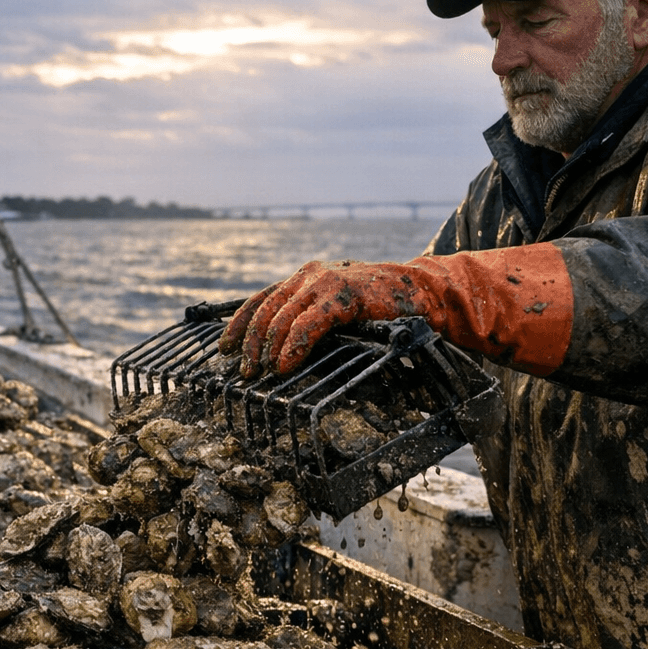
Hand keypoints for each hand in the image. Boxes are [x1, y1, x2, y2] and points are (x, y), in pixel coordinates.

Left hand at [219, 260, 433, 377]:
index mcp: (304, 277)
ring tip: (264, 373)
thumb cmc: (380, 305)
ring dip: (269, 349)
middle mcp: (309, 275)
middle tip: (246, 371)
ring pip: (282, 317)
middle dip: (251, 344)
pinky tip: (286, 364)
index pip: (259, 299)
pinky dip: (293, 345)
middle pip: (265, 310)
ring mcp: (325, 282)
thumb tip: (280, 352)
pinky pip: (308, 323)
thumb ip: (310, 318)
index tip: (225, 350)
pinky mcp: (343, 295)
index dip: (238, 325)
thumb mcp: (336, 307)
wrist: (422, 291)